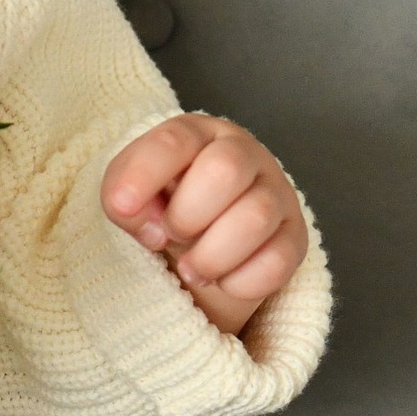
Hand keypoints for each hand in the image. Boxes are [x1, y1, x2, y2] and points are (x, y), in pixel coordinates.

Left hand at [101, 114, 307, 335]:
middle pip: (225, 169)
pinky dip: (241, 282)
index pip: (174, 140)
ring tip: (191, 269)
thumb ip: (122, 199)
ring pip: (255, 217)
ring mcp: (276, 194)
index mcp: (198, 134)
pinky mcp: (294, 237)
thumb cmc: (162, 203)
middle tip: (171, 234)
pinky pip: (277, 261)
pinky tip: (223, 281)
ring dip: (212, 255)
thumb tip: (151, 229)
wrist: (200, 235)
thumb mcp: (128, 193)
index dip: (144, 174)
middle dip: (187, 214)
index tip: (122, 206)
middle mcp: (244, 154)